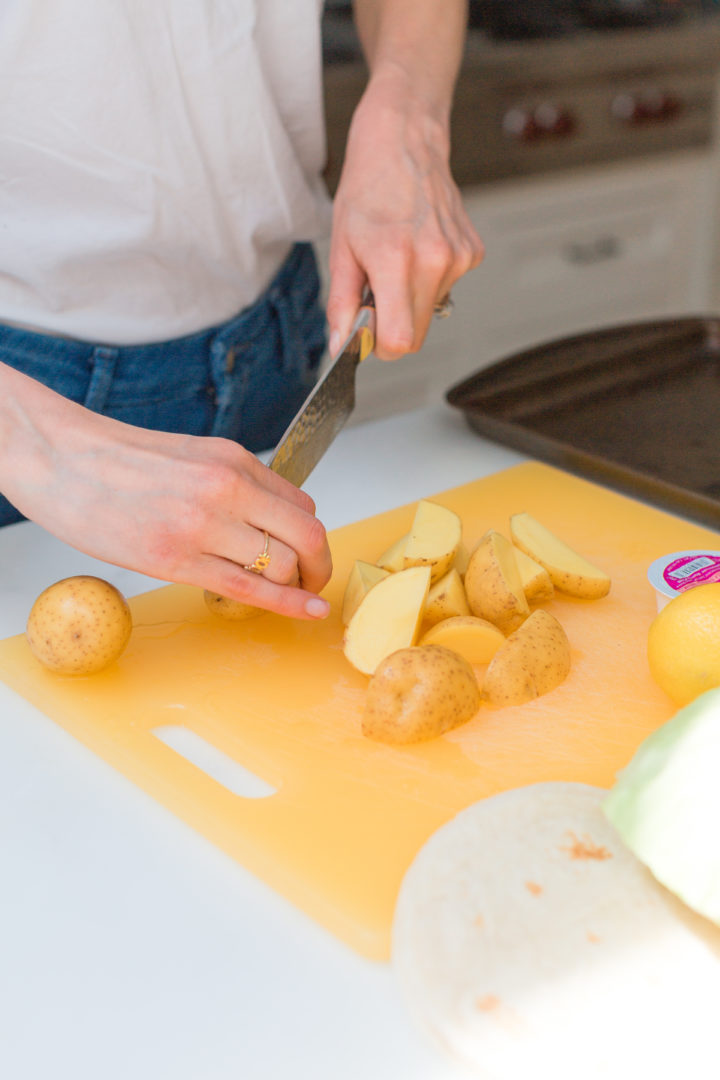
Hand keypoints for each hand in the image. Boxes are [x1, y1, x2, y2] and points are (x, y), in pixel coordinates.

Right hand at [1, 368, 331, 619]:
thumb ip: (237, 484)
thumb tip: (274, 516)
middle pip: (307, 534)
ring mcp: (203, 525)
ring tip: (293, 595)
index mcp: (233, 461)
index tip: (310, 554)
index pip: (301, 503)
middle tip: (316, 580)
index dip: (312, 536)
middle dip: (320, 564)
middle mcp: (226, 488)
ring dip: (298, 585)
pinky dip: (287, 604)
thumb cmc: (121, 461)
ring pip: (282, 563)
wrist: (63, 460)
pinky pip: (248, 588)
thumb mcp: (193, 456)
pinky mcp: (177, 560)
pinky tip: (307, 612)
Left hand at [326, 68, 483, 360]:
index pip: (400, 342)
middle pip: (417, 335)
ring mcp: (459, 257)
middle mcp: (435, 261)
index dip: (380, 346)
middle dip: (392, 324)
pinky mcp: (472, 252)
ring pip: (431, 311)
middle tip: (376, 290)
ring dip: (410, 298)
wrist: (405, 141)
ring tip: (397, 257)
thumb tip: (341, 344)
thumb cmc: (369, 188)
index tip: (368, 331)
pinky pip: (446, 287)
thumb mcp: (341, 247)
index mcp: (397, 260)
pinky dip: (428, 278)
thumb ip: (342, 303)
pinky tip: (418, 246)